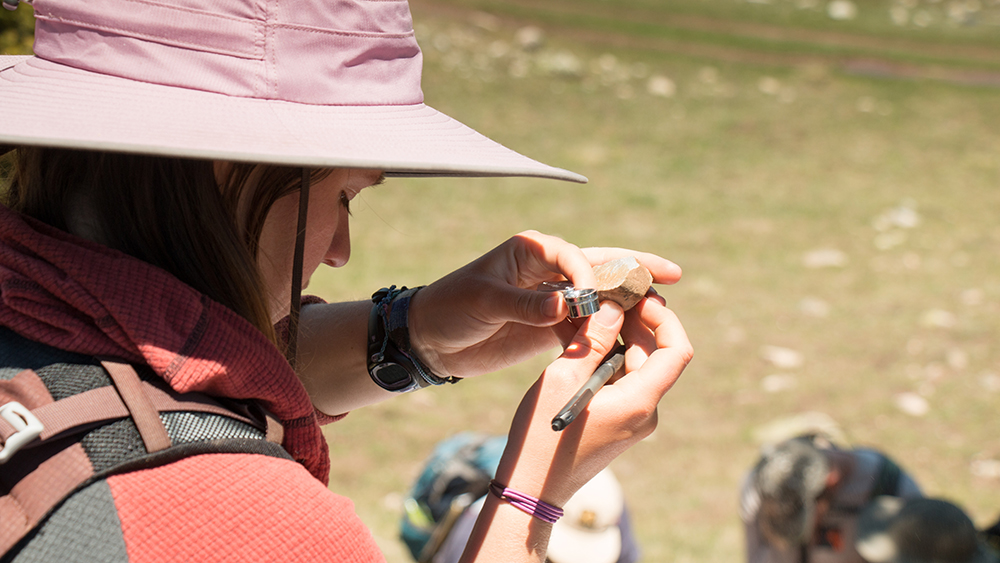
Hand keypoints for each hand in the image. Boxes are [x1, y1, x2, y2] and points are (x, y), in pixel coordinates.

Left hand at [408, 230, 682, 378]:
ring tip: (659, 315)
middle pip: (600, 267)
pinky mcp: (551, 326)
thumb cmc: (450, 309)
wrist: (429, 340)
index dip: (593, 274)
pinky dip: (607, 335)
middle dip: (635, 270)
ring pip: (599, 299)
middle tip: (672, 275)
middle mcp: (547, 269)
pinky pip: (587, 327)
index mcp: (531, 250)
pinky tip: (630, 344)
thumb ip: (525, 304)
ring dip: (626, 307)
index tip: (599, 299)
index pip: (574, 256)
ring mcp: (552, 298)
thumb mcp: (484, 302)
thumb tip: (566, 304)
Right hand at [496, 291, 691, 505]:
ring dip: (615, 338)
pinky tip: (579, 339)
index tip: (637, 298)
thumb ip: (591, 340)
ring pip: (634, 366)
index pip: (676, 350)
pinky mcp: (616, 423)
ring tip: (586, 312)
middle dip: (634, 322)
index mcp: (639, 402)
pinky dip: (605, 358)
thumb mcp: (562, 379)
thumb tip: (613, 306)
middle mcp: (645, 412)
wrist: (532, 489)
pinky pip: (620, 382)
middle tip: (606, 295)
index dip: (663, 318)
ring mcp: (632, 420)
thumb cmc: (543, 437)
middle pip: (654, 355)